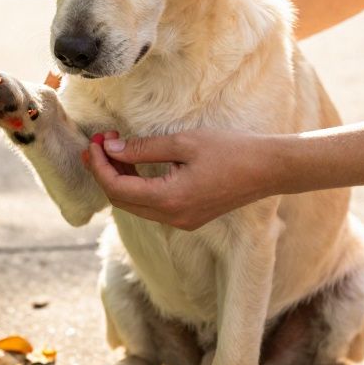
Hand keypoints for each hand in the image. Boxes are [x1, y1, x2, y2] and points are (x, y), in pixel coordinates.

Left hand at [81, 129, 281, 230]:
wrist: (268, 169)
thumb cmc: (230, 151)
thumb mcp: (183, 143)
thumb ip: (143, 149)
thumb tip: (111, 149)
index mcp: (169, 200)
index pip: (117, 188)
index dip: (99, 166)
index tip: (95, 142)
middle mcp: (172, 217)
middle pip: (121, 200)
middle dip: (104, 172)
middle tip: (98, 145)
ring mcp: (181, 221)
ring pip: (135, 205)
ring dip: (120, 179)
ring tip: (113, 149)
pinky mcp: (188, 217)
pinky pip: (151, 206)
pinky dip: (137, 186)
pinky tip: (134, 164)